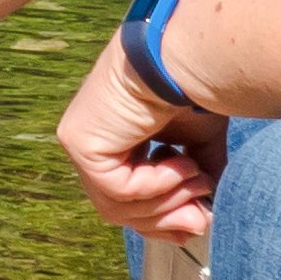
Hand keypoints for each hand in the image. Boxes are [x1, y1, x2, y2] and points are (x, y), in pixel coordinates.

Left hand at [55, 30, 226, 240]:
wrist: (184, 56)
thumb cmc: (193, 87)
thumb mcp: (198, 143)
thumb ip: (193, 179)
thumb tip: (201, 219)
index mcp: (117, 138)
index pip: (126, 198)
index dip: (160, 219)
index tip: (196, 223)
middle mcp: (94, 140)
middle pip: (119, 210)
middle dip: (165, 219)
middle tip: (200, 217)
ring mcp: (81, 142)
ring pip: (116, 207)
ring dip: (166, 199)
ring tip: (196, 175)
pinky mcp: (79, 143)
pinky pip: (117, 191)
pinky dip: (154, 185)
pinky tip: (177, 161)